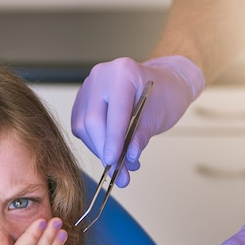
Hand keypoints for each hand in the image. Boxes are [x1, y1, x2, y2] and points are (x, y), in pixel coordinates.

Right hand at [71, 56, 203, 186]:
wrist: (161, 84)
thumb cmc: (163, 95)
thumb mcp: (158, 116)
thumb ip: (140, 137)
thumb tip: (129, 158)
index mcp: (123, 72)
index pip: (113, 112)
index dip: (112, 140)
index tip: (112, 162)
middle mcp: (101, 76)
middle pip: (92, 121)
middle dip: (104, 150)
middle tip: (117, 172)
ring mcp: (89, 87)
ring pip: (83, 127)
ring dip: (99, 150)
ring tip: (119, 164)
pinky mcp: (82, 101)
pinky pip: (80, 127)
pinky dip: (94, 143)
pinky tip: (109, 149)